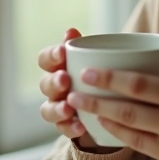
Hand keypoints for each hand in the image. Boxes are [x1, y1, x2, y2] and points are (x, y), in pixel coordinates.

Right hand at [37, 29, 98, 145]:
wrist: (114, 102)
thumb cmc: (100, 73)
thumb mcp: (97, 58)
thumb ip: (84, 46)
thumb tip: (70, 30)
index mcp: (58, 67)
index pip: (45, 59)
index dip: (51, 56)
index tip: (62, 51)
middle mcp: (54, 87)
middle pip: (44, 85)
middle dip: (54, 82)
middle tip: (65, 80)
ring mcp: (58, 108)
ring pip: (47, 110)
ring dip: (56, 109)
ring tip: (68, 109)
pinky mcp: (67, 126)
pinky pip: (63, 129)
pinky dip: (70, 128)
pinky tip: (81, 127)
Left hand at [66, 47, 158, 159]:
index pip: (143, 85)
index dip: (112, 78)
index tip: (90, 71)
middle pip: (129, 107)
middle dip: (97, 97)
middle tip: (73, 88)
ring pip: (129, 127)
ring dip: (101, 116)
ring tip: (79, 106)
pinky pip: (139, 145)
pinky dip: (118, 134)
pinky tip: (104, 125)